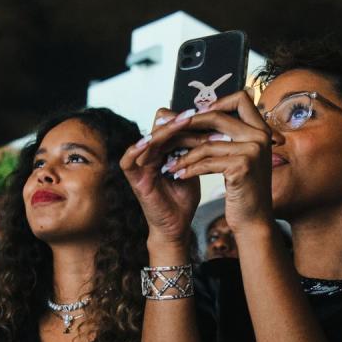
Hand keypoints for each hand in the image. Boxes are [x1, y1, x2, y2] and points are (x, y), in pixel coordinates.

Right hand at [120, 108, 202, 251]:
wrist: (177, 226)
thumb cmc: (184, 199)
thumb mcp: (193, 169)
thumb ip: (195, 150)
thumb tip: (214, 126)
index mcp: (162, 150)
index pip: (170, 124)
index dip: (186, 118)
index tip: (207, 114)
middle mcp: (149, 154)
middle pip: (159, 126)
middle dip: (180, 121)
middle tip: (198, 115)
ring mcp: (139, 166)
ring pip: (149, 139)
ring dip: (167, 131)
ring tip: (185, 122)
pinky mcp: (133, 179)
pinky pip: (128, 160)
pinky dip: (135, 149)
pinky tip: (148, 141)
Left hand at [160, 91, 274, 236]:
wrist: (254, 220)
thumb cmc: (244, 190)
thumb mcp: (242, 158)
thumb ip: (231, 137)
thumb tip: (203, 116)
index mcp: (262, 131)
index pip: (241, 98)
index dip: (217, 103)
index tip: (196, 115)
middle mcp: (260, 137)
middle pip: (217, 117)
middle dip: (189, 125)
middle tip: (169, 132)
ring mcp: (253, 151)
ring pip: (207, 143)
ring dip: (184, 154)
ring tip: (170, 162)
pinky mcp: (241, 167)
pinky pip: (206, 162)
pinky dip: (189, 168)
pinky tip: (179, 175)